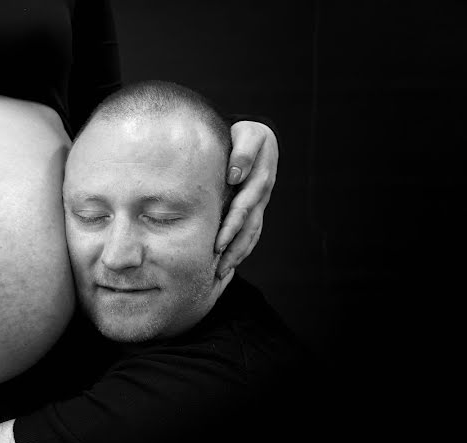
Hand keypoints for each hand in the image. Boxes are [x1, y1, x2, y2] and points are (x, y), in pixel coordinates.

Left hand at [215, 121, 278, 279]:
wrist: (255, 136)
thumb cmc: (245, 134)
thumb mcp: (247, 134)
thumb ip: (243, 152)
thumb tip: (234, 176)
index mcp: (260, 178)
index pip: (245, 206)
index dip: (232, 224)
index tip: (218, 242)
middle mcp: (262, 195)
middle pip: (249, 225)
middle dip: (234, 246)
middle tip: (217, 265)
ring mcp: (260, 204)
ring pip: (252, 233)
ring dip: (238, 253)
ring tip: (221, 272)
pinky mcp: (255, 210)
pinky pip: (252, 234)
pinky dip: (242, 250)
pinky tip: (228, 264)